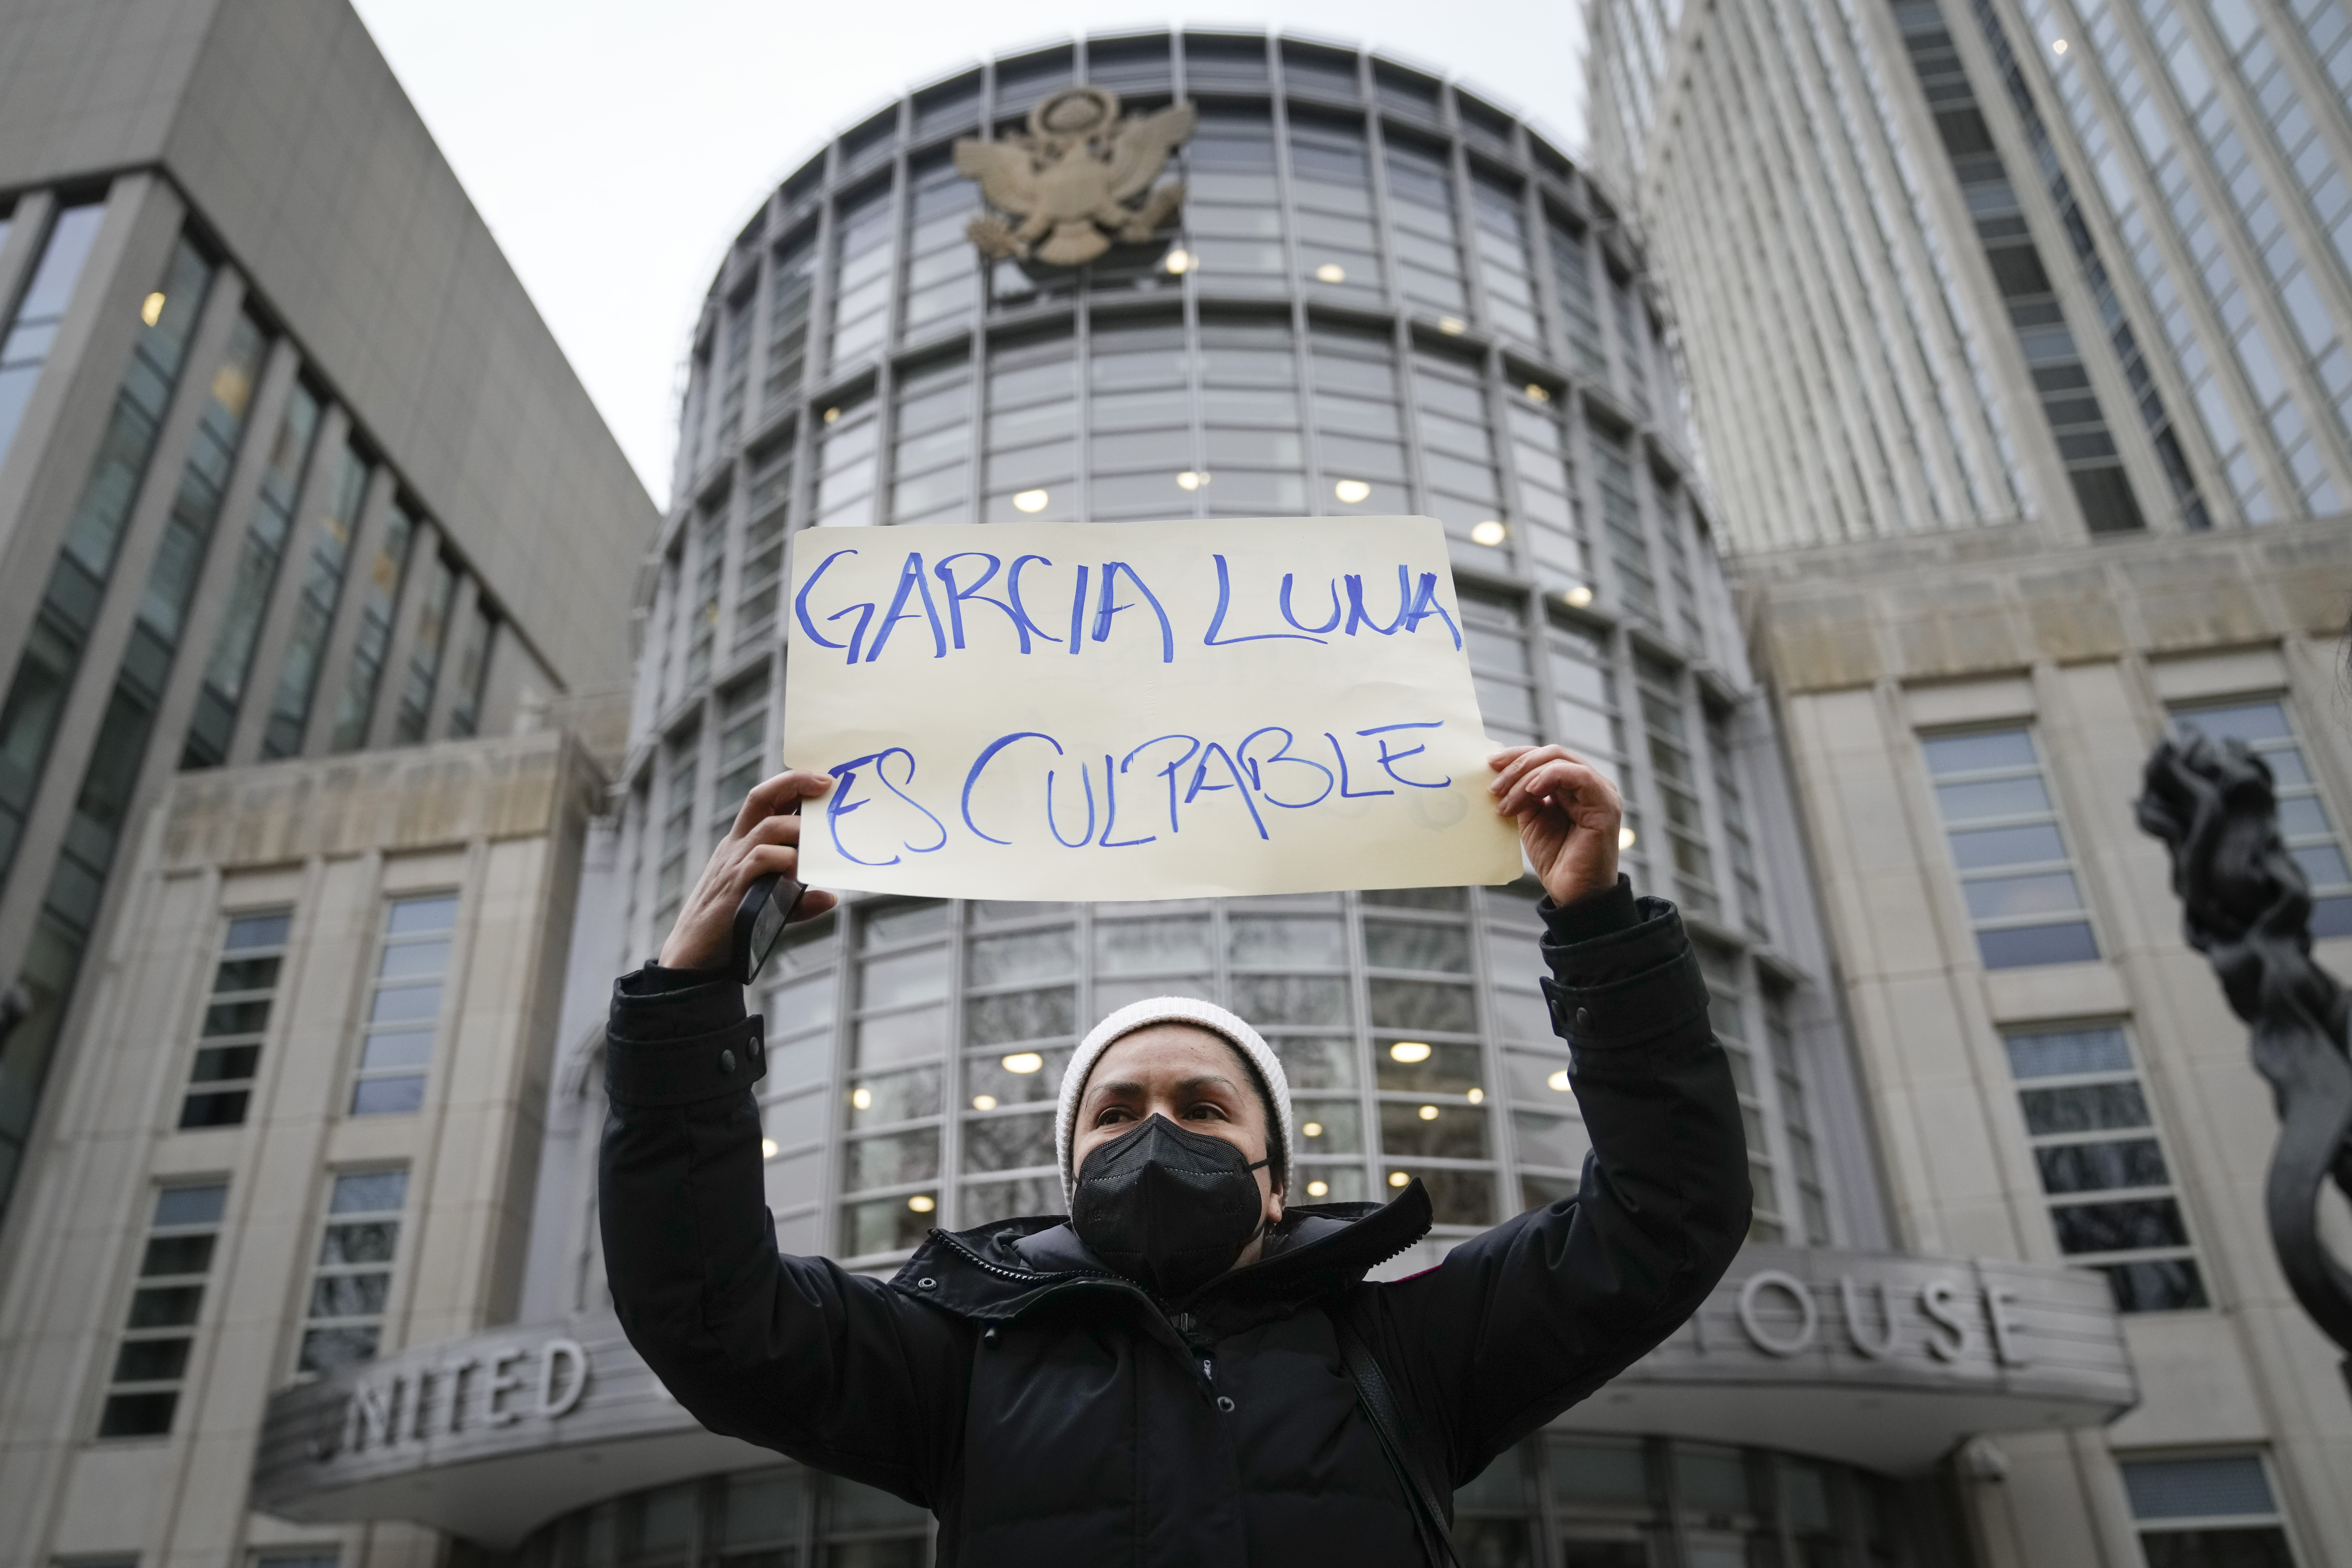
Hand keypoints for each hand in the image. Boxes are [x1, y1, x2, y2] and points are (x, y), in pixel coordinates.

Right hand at [658, 771, 837, 969]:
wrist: (694, 954)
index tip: (821, 779)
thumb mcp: (769, 904)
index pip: (764, 802)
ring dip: (799, 829)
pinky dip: (785, 860)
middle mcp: (736, 846)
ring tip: (820, 839)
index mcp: (741, 844)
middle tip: (826, 783)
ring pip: (768, 827)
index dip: (790, 785)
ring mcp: (733, 863)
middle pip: (761, 798)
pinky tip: (799, 872)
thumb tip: (830, 897)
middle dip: (794, 783)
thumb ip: (798, 899)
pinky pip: (761, 859)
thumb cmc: (731, 925)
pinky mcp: (734, 885)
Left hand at [1487, 745, 1622, 907]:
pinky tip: (1530, 791)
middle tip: (1493, 786)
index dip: (1516, 756)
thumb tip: (1499, 772)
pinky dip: (1549, 777)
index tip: (1489, 765)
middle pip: (1551, 754)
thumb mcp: (1530, 819)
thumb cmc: (1554, 859)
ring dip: (1526, 775)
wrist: (1572, 893)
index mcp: (1573, 785)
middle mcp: (1589, 784)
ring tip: (1505, 800)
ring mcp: (1600, 791)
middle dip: (1517, 764)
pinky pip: (1578, 775)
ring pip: (1560, 761)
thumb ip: (1522, 794)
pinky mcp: (1605, 803)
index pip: (1544, 757)